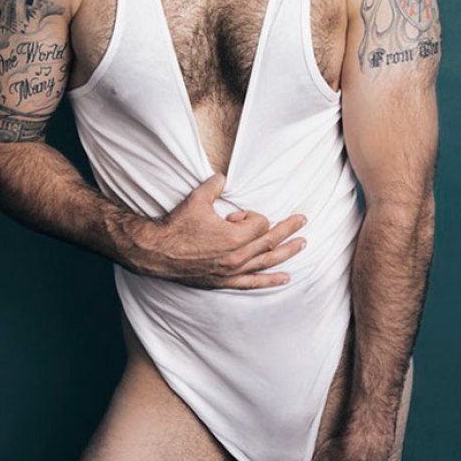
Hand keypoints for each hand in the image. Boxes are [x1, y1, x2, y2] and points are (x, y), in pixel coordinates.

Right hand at [122, 172, 307, 289]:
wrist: (157, 253)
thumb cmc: (176, 226)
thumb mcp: (197, 200)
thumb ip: (214, 185)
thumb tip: (224, 177)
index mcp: (234, 237)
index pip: (260, 223)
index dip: (252, 215)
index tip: (236, 215)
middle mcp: (237, 257)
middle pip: (271, 242)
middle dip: (289, 230)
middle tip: (303, 221)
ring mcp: (232, 271)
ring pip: (267, 262)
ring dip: (287, 252)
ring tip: (302, 245)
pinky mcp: (225, 281)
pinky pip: (253, 283)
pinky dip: (270, 281)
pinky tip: (285, 278)